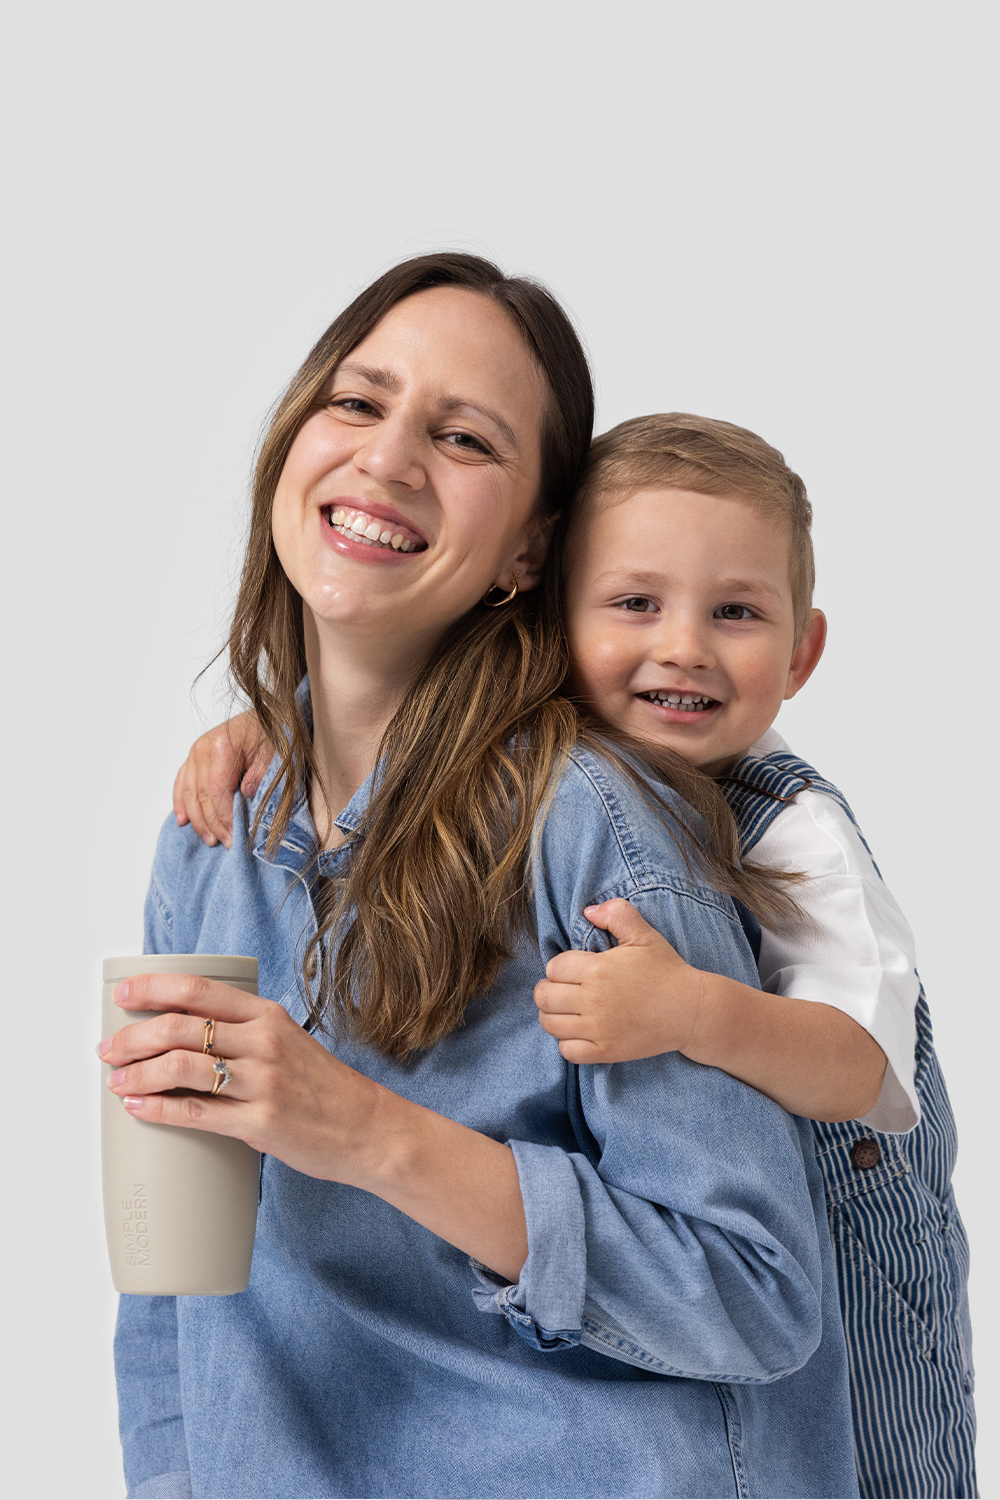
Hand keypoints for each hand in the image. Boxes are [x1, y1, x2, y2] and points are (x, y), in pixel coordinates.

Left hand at [100, 973, 380, 1181]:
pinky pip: (196, 1113)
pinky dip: (158, 1109)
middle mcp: (265, 1042)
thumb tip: (184, 1035)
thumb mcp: (288, 1042)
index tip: (123, 994)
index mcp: (268, 1015)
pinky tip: (138, 1107)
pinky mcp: (260, 1124)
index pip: (200, 990)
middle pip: (181, 1027)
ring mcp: (263, 1083)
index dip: (153, 988)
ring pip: (182, 1067)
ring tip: (117, 1079)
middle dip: (133, 1037)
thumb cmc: (323, 1088)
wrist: (368, 1129)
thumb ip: (244, 1034)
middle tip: (109, 1048)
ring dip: (138, 1073)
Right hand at [172, 712, 272, 848]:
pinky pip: (181, 782)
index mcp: (222, 747)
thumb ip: (259, 773)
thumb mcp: (274, 752)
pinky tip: (182, 819)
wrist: (265, 713)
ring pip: (187, 792)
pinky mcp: (193, 756)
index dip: (222, 818)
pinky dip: (180, 802)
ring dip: (196, 819)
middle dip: (210, 823)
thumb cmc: (271, 732)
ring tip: (208, 839)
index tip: (232, 837)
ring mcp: (195, 752)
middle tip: (222, 843)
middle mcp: (202, 748)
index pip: (216, 792)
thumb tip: (245, 795)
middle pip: (200, 796)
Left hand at [534, 898, 710, 1063]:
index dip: (559, 967)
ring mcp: (599, 1029)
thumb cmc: (666, 970)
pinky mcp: (606, 1051)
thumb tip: (588, 912)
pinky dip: (566, 1042)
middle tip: (563, 989)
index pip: (553, 968)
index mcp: (598, 970)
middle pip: (544, 996)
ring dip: (553, 1015)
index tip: (572, 969)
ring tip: (566, 1009)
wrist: (692, 1011)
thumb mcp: (644, 934)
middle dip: (548, 989)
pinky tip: (578, 1032)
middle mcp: (593, 1000)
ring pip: (550, 1024)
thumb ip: (616, 913)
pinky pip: (567, 1051)